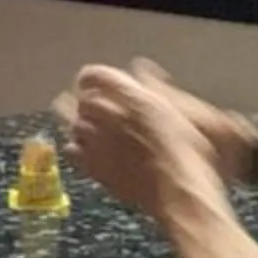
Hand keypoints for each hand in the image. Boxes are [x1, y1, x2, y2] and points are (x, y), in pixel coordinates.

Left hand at [58, 60, 213, 219]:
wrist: (177, 190)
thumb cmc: (186, 149)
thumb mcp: (178, 109)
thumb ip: (154, 86)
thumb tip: (140, 68)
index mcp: (129, 95)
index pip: (93, 75)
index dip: (92, 78)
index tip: (96, 83)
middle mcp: (107, 115)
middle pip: (81, 99)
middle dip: (87, 101)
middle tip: (98, 107)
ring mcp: (95, 142)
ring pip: (73, 124)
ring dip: (81, 124)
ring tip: (93, 129)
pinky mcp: (91, 166)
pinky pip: (71, 150)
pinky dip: (77, 148)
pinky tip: (89, 151)